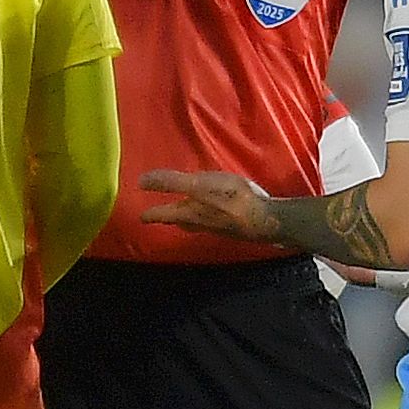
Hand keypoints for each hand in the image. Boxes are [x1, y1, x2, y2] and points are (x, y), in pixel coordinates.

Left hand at [135, 168, 284, 244]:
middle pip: (180, 221)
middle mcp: (200, 223)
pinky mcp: (234, 224)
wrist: (266, 219)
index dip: (151, 214)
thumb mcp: (198, 186)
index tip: (142, 217)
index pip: (163, 214)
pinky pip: (213, 219)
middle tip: (161, 215)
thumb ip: (171, 183)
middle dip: (170, 217)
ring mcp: (218, 226)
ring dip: (187, 217)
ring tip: (185, 212)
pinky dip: (207, 215)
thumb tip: (141, 182)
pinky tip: (215, 209)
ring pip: (196, 223)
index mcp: (188, 214)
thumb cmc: (231, 200)